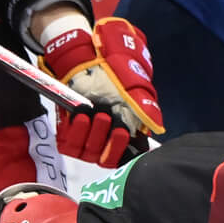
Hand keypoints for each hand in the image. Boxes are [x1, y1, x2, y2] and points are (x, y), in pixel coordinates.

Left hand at [39, 15, 165, 165]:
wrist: (89, 64)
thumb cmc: (113, 78)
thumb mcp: (135, 91)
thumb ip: (146, 110)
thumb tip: (156, 126)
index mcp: (126, 137)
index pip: (122, 158)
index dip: (120, 150)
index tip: (121, 132)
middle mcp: (105, 141)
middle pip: (102, 158)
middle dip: (103, 137)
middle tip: (105, 116)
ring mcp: (86, 138)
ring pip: (85, 152)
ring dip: (90, 133)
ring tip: (93, 113)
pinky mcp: (67, 132)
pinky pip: (67, 143)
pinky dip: (73, 130)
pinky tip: (80, 114)